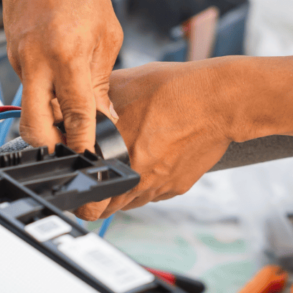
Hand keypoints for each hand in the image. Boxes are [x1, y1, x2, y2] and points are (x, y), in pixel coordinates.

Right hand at [3, 0, 122, 154]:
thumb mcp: (106, 35)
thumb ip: (101, 80)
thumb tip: (103, 116)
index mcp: (66, 55)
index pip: (74, 114)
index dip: (83, 142)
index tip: (92, 159)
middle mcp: (35, 61)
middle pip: (32, 126)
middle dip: (49, 147)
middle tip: (70, 150)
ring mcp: (18, 58)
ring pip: (29, 105)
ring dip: (48, 116)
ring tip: (73, 111)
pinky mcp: (11, 53)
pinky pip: (27, 84)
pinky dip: (43, 91)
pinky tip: (60, 79)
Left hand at [75, 61, 234, 220]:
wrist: (218, 101)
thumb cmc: (173, 89)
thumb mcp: (122, 85)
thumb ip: (95, 100)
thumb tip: (75, 104)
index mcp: (116, 156)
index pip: (89, 196)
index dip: (81, 193)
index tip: (79, 188)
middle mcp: (137, 178)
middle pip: (108, 207)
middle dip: (98, 200)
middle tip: (94, 186)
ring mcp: (159, 186)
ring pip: (131, 203)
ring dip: (122, 194)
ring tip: (122, 170)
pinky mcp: (178, 186)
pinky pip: (154, 193)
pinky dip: (147, 184)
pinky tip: (148, 163)